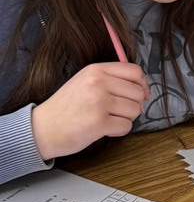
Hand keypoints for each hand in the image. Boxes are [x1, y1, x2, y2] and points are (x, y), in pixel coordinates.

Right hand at [31, 63, 149, 160]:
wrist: (42, 128)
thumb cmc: (65, 108)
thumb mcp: (84, 81)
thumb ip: (110, 79)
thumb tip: (141, 86)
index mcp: (96, 70)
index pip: (134, 71)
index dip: (143, 84)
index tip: (142, 94)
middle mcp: (98, 83)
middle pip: (138, 92)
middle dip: (133, 105)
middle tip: (118, 111)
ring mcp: (99, 102)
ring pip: (135, 110)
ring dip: (125, 118)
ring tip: (107, 119)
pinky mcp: (99, 122)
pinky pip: (127, 126)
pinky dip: (119, 131)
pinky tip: (104, 129)